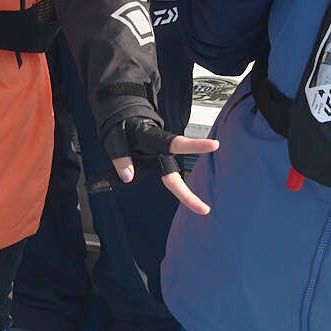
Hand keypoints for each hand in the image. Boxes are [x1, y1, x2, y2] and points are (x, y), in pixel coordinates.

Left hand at [103, 115, 218, 215]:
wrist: (124, 121)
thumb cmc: (122, 129)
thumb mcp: (114, 139)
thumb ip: (120, 157)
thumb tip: (128, 177)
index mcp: (152, 139)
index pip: (175, 143)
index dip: (195, 146)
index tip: (215, 145)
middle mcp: (159, 151)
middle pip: (175, 174)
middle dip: (188, 193)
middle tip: (205, 209)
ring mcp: (159, 159)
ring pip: (171, 179)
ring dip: (183, 195)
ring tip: (201, 209)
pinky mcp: (155, 164)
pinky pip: (163, 179)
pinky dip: (168, 190)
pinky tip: (181, 200)